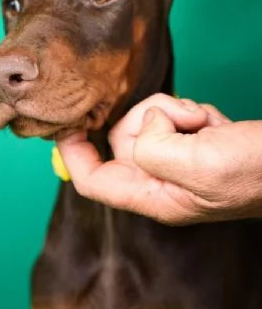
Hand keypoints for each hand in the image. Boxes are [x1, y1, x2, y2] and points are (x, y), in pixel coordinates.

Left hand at [57, 93, 261, 224]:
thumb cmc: (252, 171)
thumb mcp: (198, 165)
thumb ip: (154, 150)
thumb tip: (142, 128)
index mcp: (153, 196)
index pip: (94, 180)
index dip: (73, 154)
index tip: (66, 126)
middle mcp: (159, 181)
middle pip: (123, 138)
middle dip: (150, 117)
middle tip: (186, 120)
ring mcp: (175, 163)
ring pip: (149, 121)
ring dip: (176, 112)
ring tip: (206, 124)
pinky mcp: (190, 145)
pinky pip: (172, 116)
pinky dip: (191, 111)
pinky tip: (213, 124)